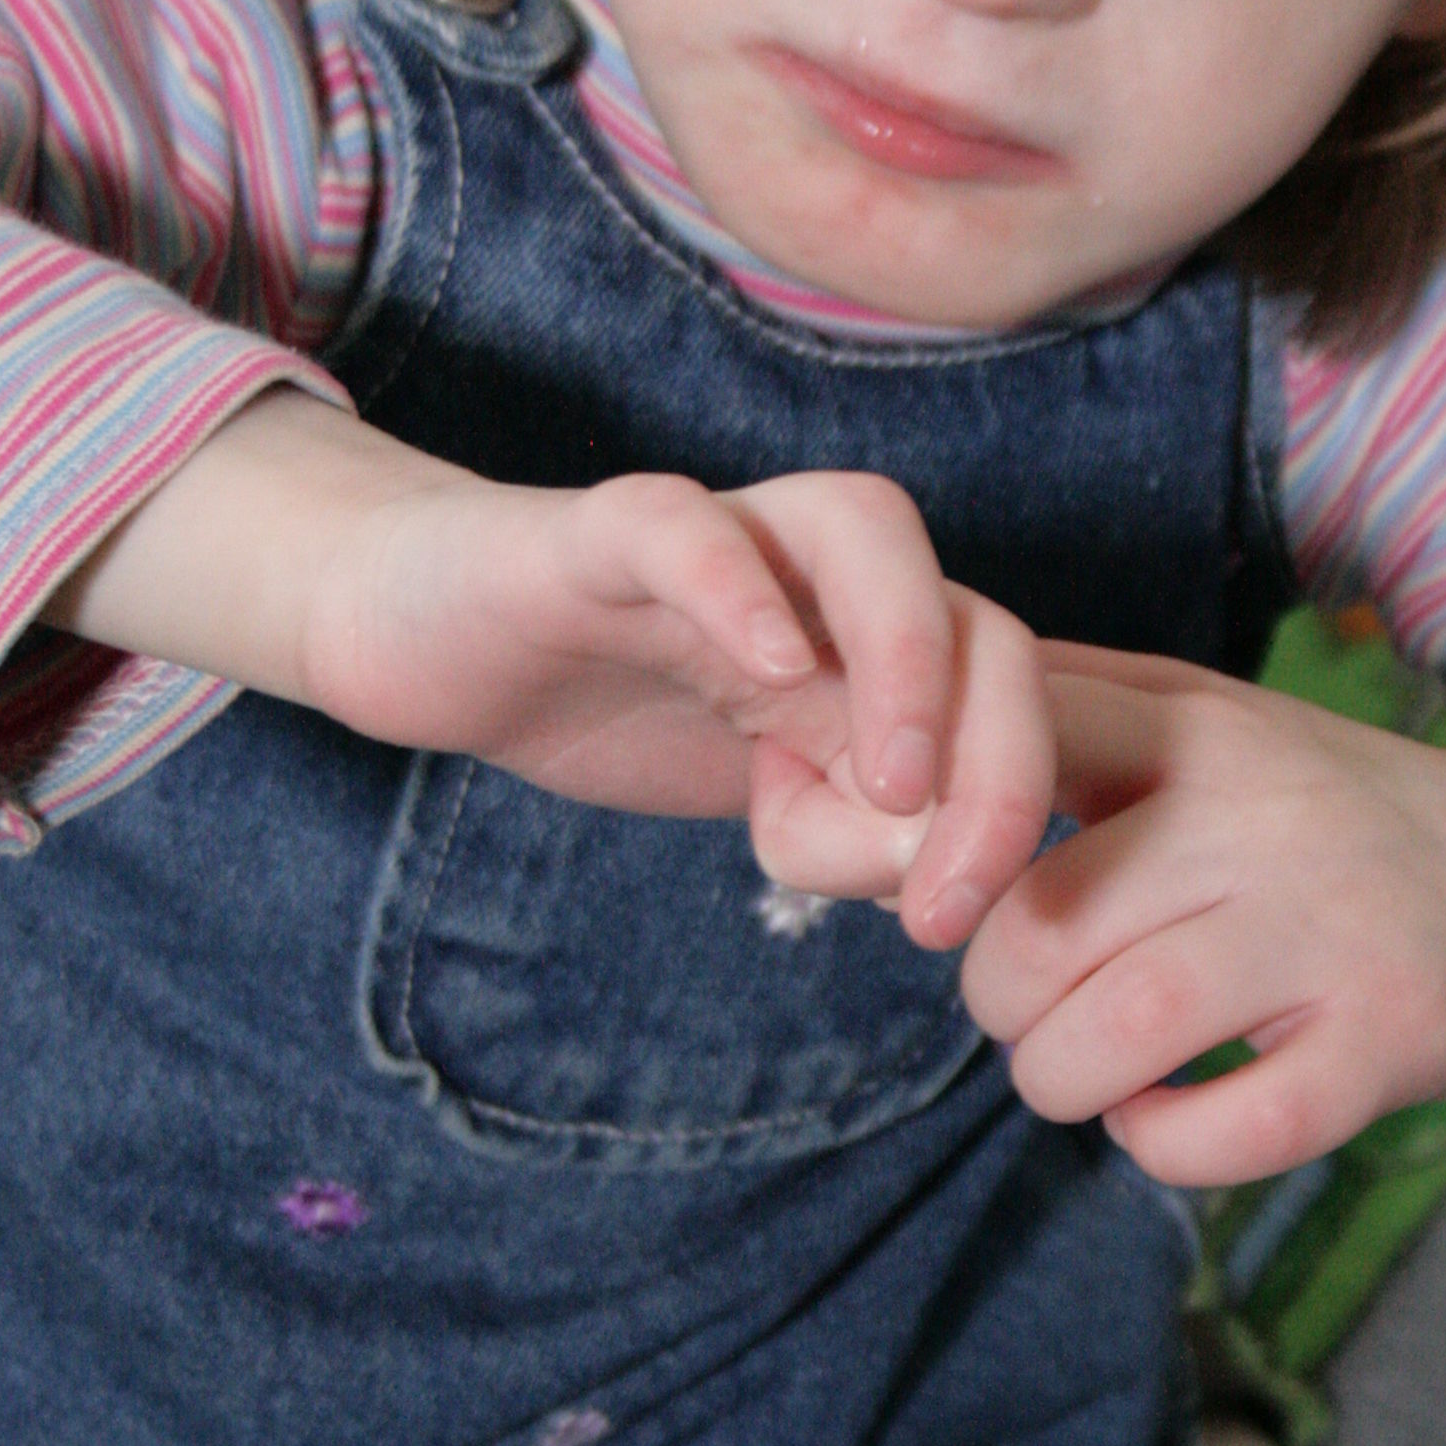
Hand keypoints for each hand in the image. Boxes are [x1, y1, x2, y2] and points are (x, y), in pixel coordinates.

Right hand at [53, 395, 1057, 951]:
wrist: (431, 641)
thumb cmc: (612, 710)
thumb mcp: (757, 807)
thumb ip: (851, 835)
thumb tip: (922, 863)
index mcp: (873, 648)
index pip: (1006, 700)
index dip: (1014, 806)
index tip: (953, 921)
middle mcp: (821, 579)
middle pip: (975, 616)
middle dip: (997, 756)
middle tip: (938, 885)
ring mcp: (721, 543)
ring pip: (865, 528)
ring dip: (910, 655)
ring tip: (895, 777)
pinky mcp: (597, 535)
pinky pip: (683, 524)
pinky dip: (735, 581)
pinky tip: (767, 660)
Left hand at [959, 646, 1445, 1182]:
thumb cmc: (1325, 816)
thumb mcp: (1209, 724)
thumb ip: (1067, 721)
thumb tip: (882, 755)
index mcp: (1198, 727)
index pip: (1017, 741)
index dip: (934, 829)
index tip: (934, 887)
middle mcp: (1262, 820)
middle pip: (1040, 924)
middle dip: (994, 995)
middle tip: (1022, 1005)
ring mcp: (1329, 934)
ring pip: (1115, 1030)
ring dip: (1055, 1077)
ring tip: (1075, 1068)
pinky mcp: (1385, 1045)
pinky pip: (1224, 1129)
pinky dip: (1157, 1142)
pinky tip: (1159, 1115)